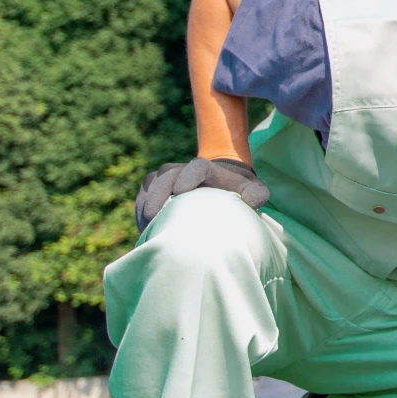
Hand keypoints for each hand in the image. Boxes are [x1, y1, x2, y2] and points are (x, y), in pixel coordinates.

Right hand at [135, 157, 270, 230]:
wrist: (218, 184)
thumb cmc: (236, 190)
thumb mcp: (252, 190)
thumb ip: (257, 194)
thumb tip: (253, 201)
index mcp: (206, 168)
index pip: (196, 167)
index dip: (187, 177)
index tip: (180, 192)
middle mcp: (182, 168)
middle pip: (166, 176)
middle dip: (158, 195)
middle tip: (153, 217)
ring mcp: (165, 176)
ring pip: (150, 185)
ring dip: (146, 205)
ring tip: (147, 228)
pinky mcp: (152, 186)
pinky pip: (141, 195)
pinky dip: (140, 211)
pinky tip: (145, 230)